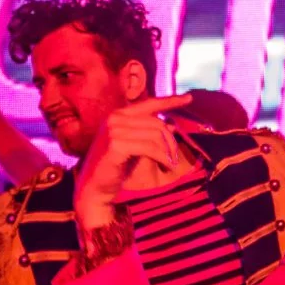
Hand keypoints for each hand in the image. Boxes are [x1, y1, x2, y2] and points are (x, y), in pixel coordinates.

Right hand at [74, 94, 192, 226]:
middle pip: (157, 123)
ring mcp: (114, 130)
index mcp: (118, 114)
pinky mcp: (116, 144)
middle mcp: (115, 118)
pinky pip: (150, 148)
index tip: (189, 98)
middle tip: (175, 157)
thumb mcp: (136, 146)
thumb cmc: (116, 166)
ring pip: (155, 135)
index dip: (170, 100)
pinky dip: (162, 157)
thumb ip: (150, 133)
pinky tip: (166, 165)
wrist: (95, 186)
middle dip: (171, 141)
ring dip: (168, 151)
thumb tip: (172, 125)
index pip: (149, 103)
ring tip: (171, 164)